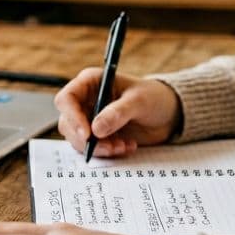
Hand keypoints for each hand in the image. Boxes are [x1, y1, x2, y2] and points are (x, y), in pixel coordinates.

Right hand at [55, 69, 182, 157]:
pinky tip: (127, 146)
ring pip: (78, 139)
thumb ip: (118, 113)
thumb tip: (96, 129)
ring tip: (123, 146)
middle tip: (110, 147)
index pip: (66, 99)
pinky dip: (108, 152)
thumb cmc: (153, 97)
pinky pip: (92, 148)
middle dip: (87, 139)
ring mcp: (90, 119)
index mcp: (90, 82)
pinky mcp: (98, 136)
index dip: (72, 117)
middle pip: (68, 123)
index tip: (88, 134)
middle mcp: (85, 100)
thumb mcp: (139, 101)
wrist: (167, 114)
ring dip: (99, 148)